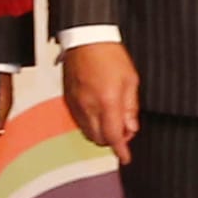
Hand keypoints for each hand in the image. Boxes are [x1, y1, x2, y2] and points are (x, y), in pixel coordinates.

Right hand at [58, 37, 137, 157]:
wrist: (85, 39)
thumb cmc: (109, 55)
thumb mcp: (130, 81)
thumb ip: (130, 108)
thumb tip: (130, 128)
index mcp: (107, 102)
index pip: (113, 136)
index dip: (121, 150)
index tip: (126, 157)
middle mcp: (88, 106)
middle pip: (98, 138)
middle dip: (112, 140)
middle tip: (124, 129)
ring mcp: (75, 103)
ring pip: (87, 131)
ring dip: (100, 132)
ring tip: (112, 118)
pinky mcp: (67, 99)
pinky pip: (78, 120)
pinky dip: (90, 123)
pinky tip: (99, 111)